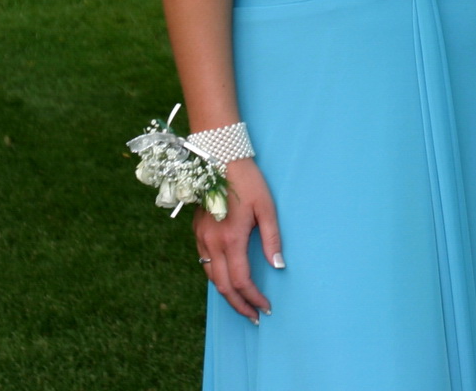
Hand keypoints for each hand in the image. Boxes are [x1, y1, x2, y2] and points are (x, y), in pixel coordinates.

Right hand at [193, 159, 283, 322]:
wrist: (219, 159)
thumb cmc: (248, 182)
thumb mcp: (267, 208)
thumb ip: (272, 239)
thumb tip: (278, 267)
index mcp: (231, 239)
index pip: (241, 281)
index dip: (253, 298)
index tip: (266, 308)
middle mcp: (212, 243)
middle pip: (222, 286)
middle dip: (239, 305)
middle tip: (254, 316)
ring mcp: (201, 238)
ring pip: (210, 277)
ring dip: (226, 293)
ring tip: (242, 303)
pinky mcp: (197, 232)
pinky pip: (204, 263)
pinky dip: (216, 277)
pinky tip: (227, 279)